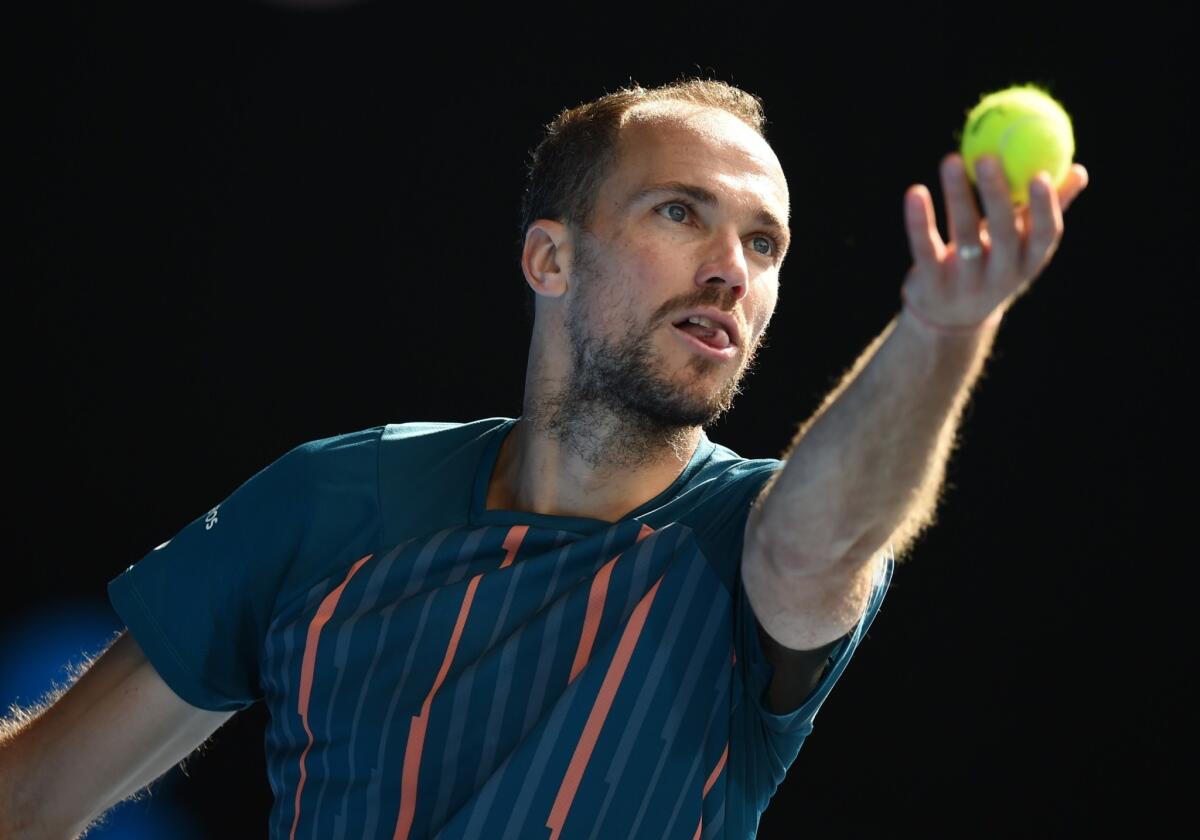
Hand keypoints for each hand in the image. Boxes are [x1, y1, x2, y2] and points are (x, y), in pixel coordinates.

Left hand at [900, 152, 1089, 330]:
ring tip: (951, 160)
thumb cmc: (991, 266)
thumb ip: (1044, 211)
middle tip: (988, 158)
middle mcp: (1000, 276)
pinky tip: (917, 191)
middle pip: (1003, 235)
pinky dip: (919, 221)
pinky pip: (925, 249)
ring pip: (964, 237)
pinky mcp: (931, 284)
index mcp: (1027, 262)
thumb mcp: (1019, 245)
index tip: (1041, 174)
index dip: (1045, 207)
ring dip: (958, 196)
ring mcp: (966, 283)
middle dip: (997, 196)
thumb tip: (1080, 170)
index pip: (1044, 236)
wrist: (949, 321)